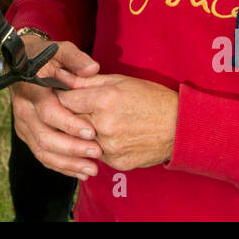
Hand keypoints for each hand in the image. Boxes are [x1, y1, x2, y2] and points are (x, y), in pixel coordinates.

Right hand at [9, 37, 102, 179]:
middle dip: (72, 148)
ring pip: (43, 151)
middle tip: (97, 152)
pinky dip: (61, 167)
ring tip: (92, 169)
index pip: (49, 112)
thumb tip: (92, 69)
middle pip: (45, 137)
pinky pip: (42, 156)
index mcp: (31, 89)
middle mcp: (24, 110)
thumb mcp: (60, 49)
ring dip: (68, 163)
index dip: (69, 124)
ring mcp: (23, 125)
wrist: (21, 63)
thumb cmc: (46, 56)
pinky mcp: (27, 135)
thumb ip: (75, 58)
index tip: (92, 131)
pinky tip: (81, 172)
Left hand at [57, 73, 177, 171]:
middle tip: (80, 109)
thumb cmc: (151, 98)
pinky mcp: (116, 163)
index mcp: (104, 100)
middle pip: (69, 121)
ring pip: (81, 139)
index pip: (64, 100)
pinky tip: (114, 135)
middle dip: (70, 114)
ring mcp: (110, 147)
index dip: (62, 96)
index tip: (64, 95)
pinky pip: (97, 153)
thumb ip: (86, 80)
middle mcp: (103, 126)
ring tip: (102, 121)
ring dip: (84, 132)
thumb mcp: (120, 81)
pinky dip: (99, 145)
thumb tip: (58, 75)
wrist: (180, 127)